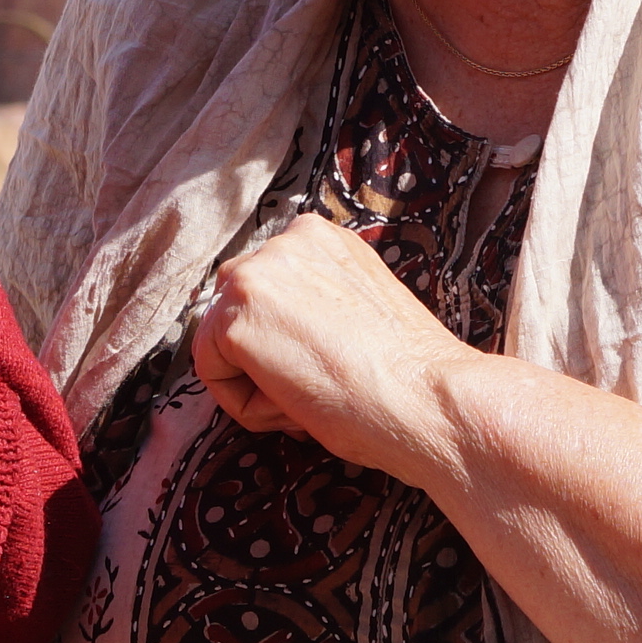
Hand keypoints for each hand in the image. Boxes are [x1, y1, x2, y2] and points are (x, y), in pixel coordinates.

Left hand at [189, 215, 469, 478]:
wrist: (429, 400)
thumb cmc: (406, 375)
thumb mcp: (356, 308)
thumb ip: (313, 300)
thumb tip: (272, 330)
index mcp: (318, 237)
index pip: (265, 290)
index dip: (289, 341)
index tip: (332, 364)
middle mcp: (283, 240)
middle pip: (234, 310)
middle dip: (264, 357)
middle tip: (321, 386)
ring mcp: (254, 275)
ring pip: (221, 343)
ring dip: (258, 382)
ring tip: (312, 396)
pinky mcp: (232, 319)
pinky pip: (212, 373)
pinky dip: (245, 405)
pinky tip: (295, 405)